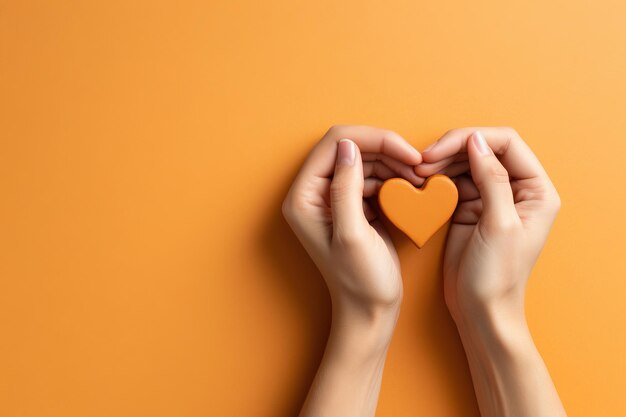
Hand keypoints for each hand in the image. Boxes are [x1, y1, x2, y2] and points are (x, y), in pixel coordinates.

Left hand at [282, 125, 422, 320]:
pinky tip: (410, 188)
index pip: (334, 144)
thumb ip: (346, 188)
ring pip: (364, 160)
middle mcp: (313, 194)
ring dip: (392, 162)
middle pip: (349, 148)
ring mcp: (332, 198)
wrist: (370, 310)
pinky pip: (371, 177)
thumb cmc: (360, 281)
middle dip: (386, 149)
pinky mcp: (351, 205)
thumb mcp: (353, 235)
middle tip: (416, 165)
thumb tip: (348, 146)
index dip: (372, 139)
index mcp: (303, 198)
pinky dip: (392, 177)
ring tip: (417, 178)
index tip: (406, 153)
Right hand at [416, 127, 560, 321]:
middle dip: (452, 150)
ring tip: (419, 172)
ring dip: (441, 163)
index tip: (443, 149)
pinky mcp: (469, 209)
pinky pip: (452, 182)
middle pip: (483, 150)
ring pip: (465, 164)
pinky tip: (422, 184)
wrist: (480, 310)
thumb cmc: (497, 275)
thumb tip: (476, 141)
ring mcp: (491, 199)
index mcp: (536, 191)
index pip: (507, 144)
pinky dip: (437, 180)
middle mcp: (516, 190)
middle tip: (424, 161)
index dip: (473, 139)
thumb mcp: (498, 224)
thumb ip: (491, 179)